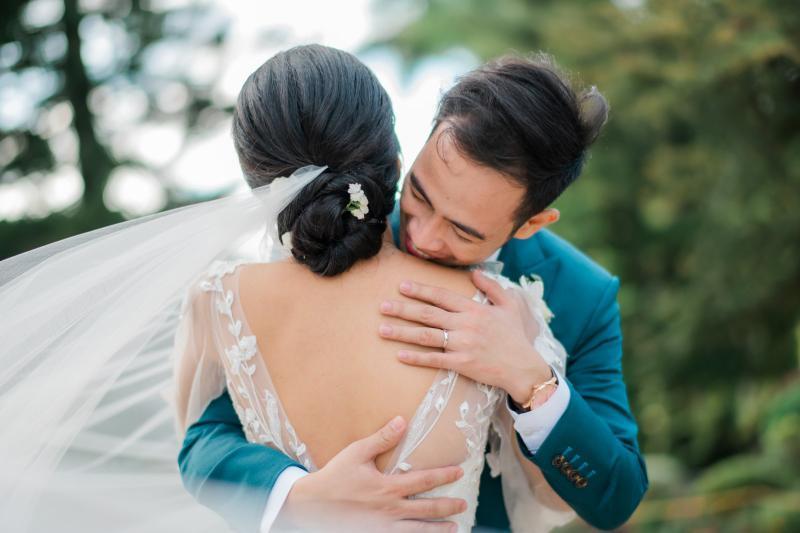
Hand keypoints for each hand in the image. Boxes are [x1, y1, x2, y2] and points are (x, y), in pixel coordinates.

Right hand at [275, 416, 466, 531]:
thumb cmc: (334, 477)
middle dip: (448, 507)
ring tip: (455, 528)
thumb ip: (381, 438)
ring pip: (419, 530)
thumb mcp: (356, 453)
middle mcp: (390, 509)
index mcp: (388, 486)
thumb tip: (402, 421)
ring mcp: (384, 527)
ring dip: (438, 529)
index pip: (424, 481)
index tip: (460, 472)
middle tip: (464, 505)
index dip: (444, 476)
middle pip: (428, 509)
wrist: (312, 506)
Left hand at [379, 270, 551, 404]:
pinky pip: (434, 360)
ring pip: (426, 336)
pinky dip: (416, 358)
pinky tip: (399, 355)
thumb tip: (475, 272)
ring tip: (382, 329)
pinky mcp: (461, 363)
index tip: (402, 285)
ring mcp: (462, 344)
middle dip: (403, 309)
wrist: (524, 368)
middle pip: (428, 314)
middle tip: (382, 305)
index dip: (421, 290)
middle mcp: (465, 324)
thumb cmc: (516, 337)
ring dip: (402, 332)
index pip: (442, 296)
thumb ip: (492, 287)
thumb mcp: (510, 306)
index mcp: (475, 309)